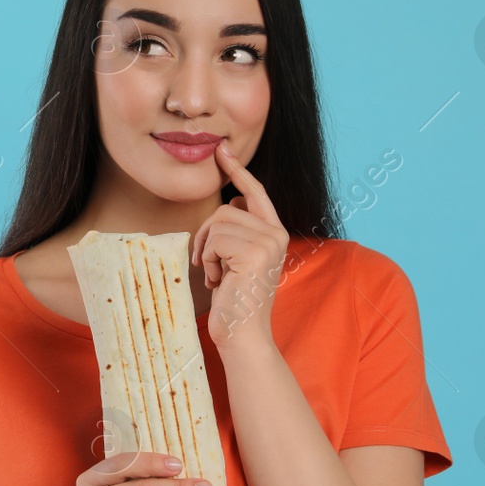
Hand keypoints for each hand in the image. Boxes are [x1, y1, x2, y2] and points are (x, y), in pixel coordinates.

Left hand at [190, 139, 289, 351]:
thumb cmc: (234, 299)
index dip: (237, 170)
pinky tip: (220, 281)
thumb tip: (228, 202)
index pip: (255, 192)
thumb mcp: (236, 259)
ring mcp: (269, 242)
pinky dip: (210, 260)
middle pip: (225, 210)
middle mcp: (276, 234)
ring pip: (218, 223)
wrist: (242, 334)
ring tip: (218, 275)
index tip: (222, 151)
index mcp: (274, 233)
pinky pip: (216, 239)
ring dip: (208, 251)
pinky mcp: (256, 252)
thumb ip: (238, 231)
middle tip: (210, 265)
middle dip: (207, 236)